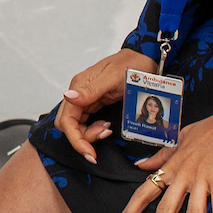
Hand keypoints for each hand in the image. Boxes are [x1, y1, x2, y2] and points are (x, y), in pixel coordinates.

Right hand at [55, 49, 154, 163]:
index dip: (75, 139)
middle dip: (82, 137)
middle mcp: (80, 93)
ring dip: (89, 134)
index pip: (67, 119)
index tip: (89, 153)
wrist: (145, 59)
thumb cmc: (132, 65)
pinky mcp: (95, 103)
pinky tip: (106, 127)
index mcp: (79, 86)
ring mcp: (86, 98)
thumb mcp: (112, 78)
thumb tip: (67, 96)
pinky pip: (87, 122)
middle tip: (102, 138)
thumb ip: (90, 90)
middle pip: (68, 124)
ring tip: (107, 131)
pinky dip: (94, 129)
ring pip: (76, 125)